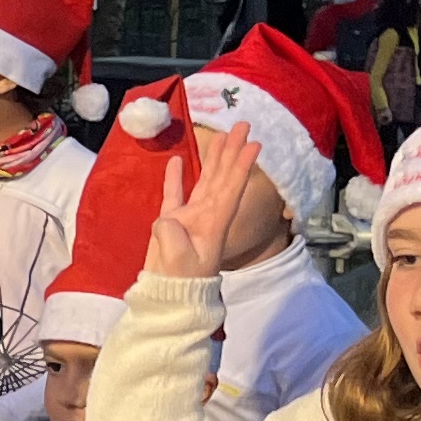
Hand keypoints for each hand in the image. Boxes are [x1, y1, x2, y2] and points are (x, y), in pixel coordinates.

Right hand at [146, 124, 264, 281]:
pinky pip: (174, 194)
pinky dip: (175, 177)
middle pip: (223, 176)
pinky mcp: (170, 222)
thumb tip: (166, 217)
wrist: (169, 295)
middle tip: (243, 125)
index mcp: (215, 221)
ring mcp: (189, 216)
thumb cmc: (180, 280)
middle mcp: (207, 214)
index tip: (254, 144)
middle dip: (232, 150)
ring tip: (221, 135)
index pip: (231, 188)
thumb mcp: (179, 258)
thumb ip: (172, 233)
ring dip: (213, 158)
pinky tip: (177, 160)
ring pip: (205, 180)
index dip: (242, 166)